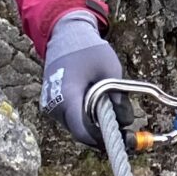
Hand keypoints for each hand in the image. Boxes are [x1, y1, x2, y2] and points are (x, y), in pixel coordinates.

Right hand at [40, 9, 124, 146]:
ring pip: (77, 127)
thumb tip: (125, 121)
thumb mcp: (110, 70)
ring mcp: (51, 106)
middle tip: (126, 131)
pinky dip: (86, 118)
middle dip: (103, 134)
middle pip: (81, 133)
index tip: (122, 139)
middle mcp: (54, 106)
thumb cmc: (89, 50)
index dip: (103, 140)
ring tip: (113, 113)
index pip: (83, 132)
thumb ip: (117, 97)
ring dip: (94, 126)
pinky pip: (72, 119)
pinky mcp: (51, 104)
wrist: (65, 35)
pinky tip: (99, 107)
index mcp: (67, 96)